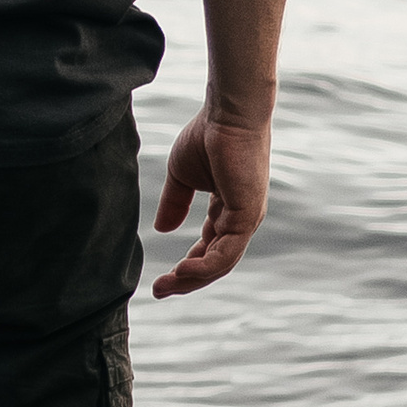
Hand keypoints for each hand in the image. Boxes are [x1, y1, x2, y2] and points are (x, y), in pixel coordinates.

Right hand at [151, 107, 271, 297]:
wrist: (227, 114)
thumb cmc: (207, 136)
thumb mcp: (181, 177)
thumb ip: (174, 203)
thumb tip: (162, 229)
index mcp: (227, 211)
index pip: (208, 249)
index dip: (185, 267)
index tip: (160, 281)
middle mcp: (240, 219)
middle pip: (215, 263)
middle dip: (187, 281)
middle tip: (159, 291)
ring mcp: (247, 219)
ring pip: (221, 263)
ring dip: (193, 278)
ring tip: (167, 285)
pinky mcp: (247, 215)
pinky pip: (226, 252)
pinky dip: (205, 266)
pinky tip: (183, 270)